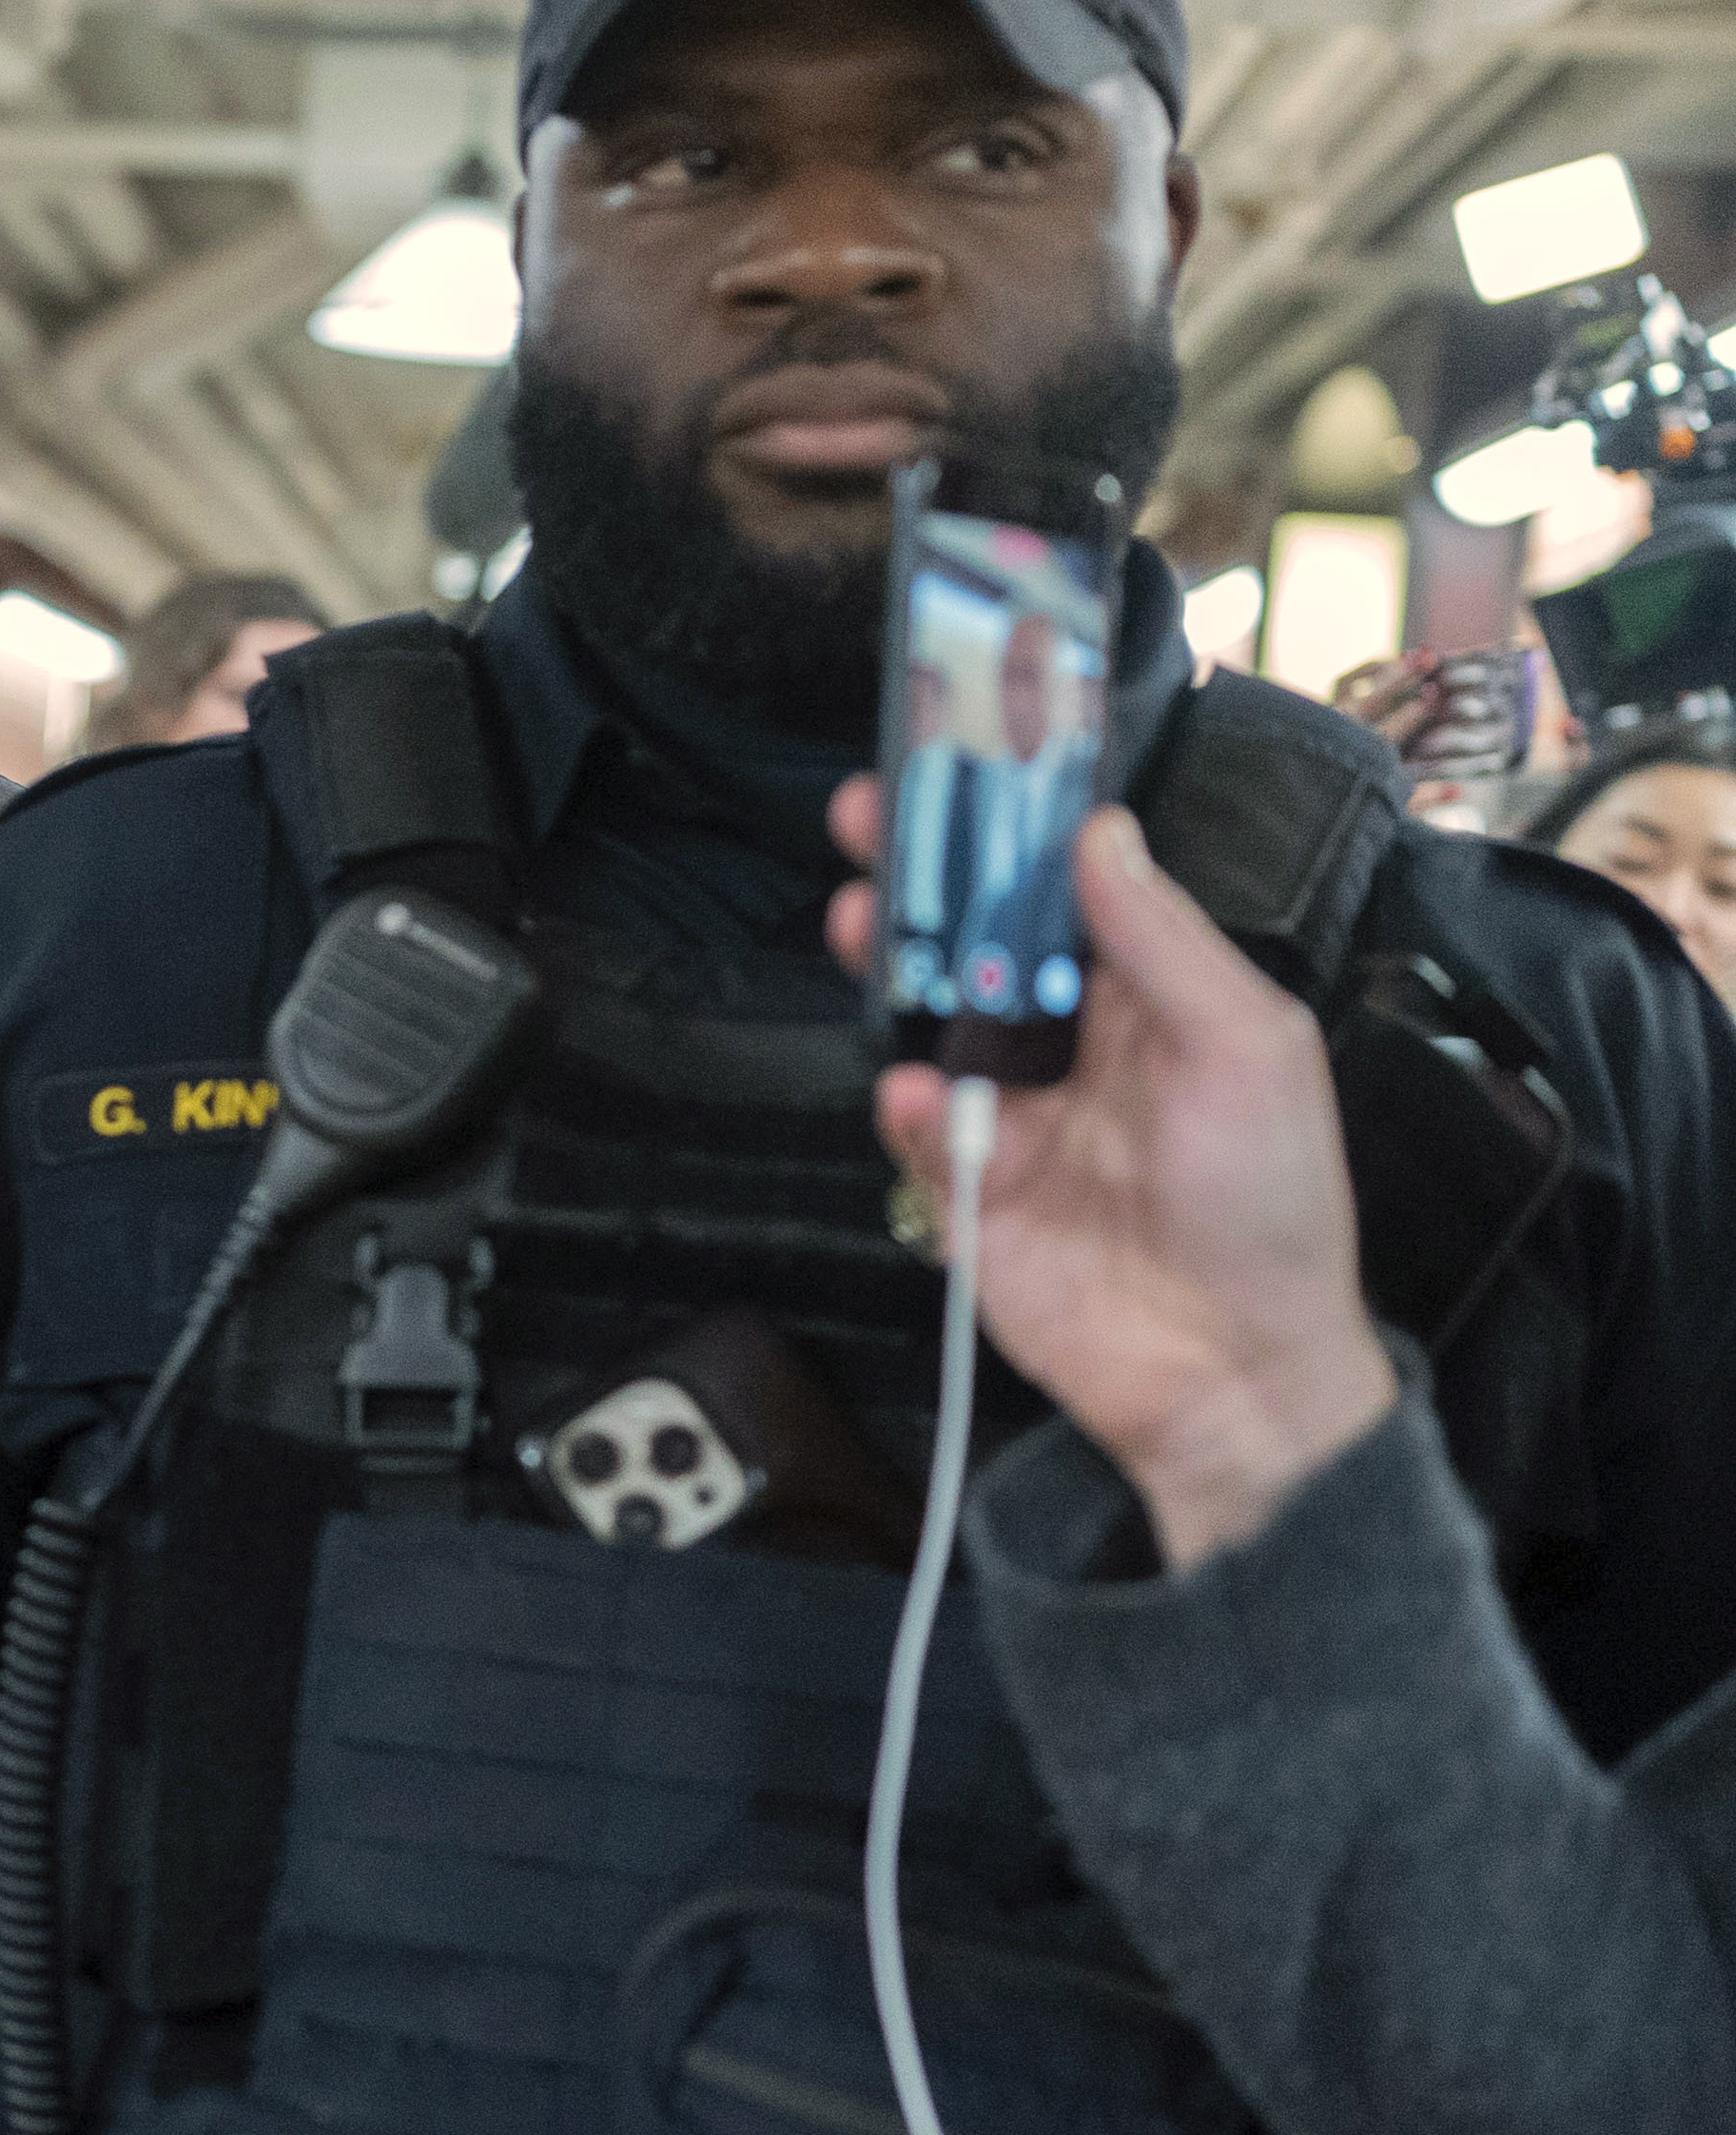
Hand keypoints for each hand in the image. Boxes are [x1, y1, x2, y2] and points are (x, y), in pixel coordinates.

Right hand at [826, 783, 1395, 1569]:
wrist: (1235, 1370)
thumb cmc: (1272, 1204)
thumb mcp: (1248, 1049)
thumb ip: (1165, 944)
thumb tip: (1097, 834)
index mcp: (1147, 999)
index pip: (1064, 894)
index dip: (1012, 831)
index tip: (963, 764)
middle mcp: (1071, 1046)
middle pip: (978, 944)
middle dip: (923, 879)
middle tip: (870, 821)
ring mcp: (1015, 1118)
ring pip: (928, 1024)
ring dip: (891, 971)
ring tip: (861, 925)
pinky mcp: (970, 1194)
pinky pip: (922, 1132)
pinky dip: (912, 1108)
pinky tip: (917, 1095)